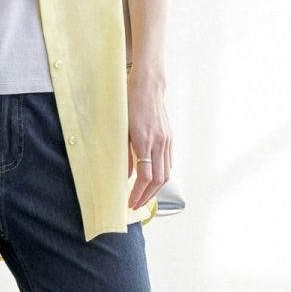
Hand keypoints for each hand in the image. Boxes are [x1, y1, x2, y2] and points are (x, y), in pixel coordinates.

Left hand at [127, 71, 172, 209]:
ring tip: (143, 197)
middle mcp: (160, 143)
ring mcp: (167, 141)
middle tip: (136, 205)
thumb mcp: (121, 128)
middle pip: (158, 180)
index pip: (145, 177)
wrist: (148, 86)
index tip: (130, 202)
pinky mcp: (169, 139)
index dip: (138, 193)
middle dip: (147, 196)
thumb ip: (124, 153)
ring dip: (155, 189)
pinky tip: (152, 180)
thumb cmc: (130, 103)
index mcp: (145, 141)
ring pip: (166, 174)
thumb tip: (125, 174)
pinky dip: (161, 176)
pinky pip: (168, 163)